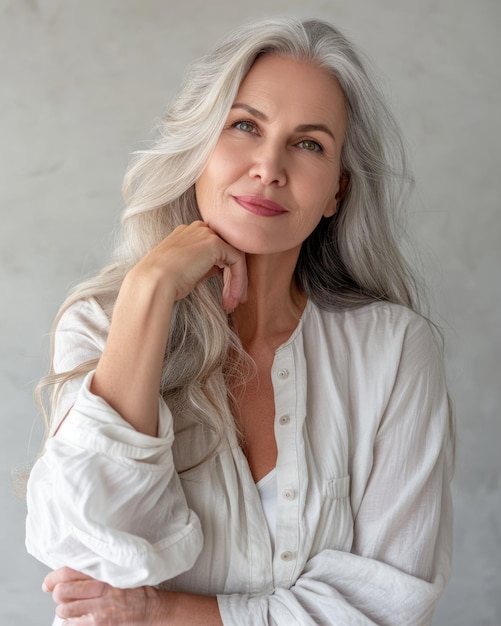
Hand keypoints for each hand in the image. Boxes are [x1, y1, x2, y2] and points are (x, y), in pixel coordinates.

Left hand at [44, 567, 163, 625]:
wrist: (153, 608)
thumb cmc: (137, 590)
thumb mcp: (120, 572)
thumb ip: (98, 571)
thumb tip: (71, 574)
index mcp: (104, 573)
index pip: (68, 572)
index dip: (53, 577)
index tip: (49, 582)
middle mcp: (100, 590)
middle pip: (62, 592)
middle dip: (59, 594)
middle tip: (64, 595)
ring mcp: (99, 610)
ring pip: (64, 611)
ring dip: (65, 611)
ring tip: (74, 609)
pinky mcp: (100, 625)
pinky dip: (72, 623)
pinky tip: (80, 619)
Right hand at [131, 220, 247, 312]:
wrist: (154, 282)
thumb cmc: (164, 282)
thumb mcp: (186, 271)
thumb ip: (203, 266)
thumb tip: (218, 268)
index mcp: (186, 233)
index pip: (213, 249)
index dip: (222, 272)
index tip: (225, 294)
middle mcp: (197, 229)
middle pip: (225, 252)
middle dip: (232, 279)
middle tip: (233, 301)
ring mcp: (206, 234)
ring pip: (234, 257)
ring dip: (237, 282)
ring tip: (233, 304)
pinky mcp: (215, 243)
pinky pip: (237, 260)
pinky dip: (239, 280)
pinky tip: (234, 297)